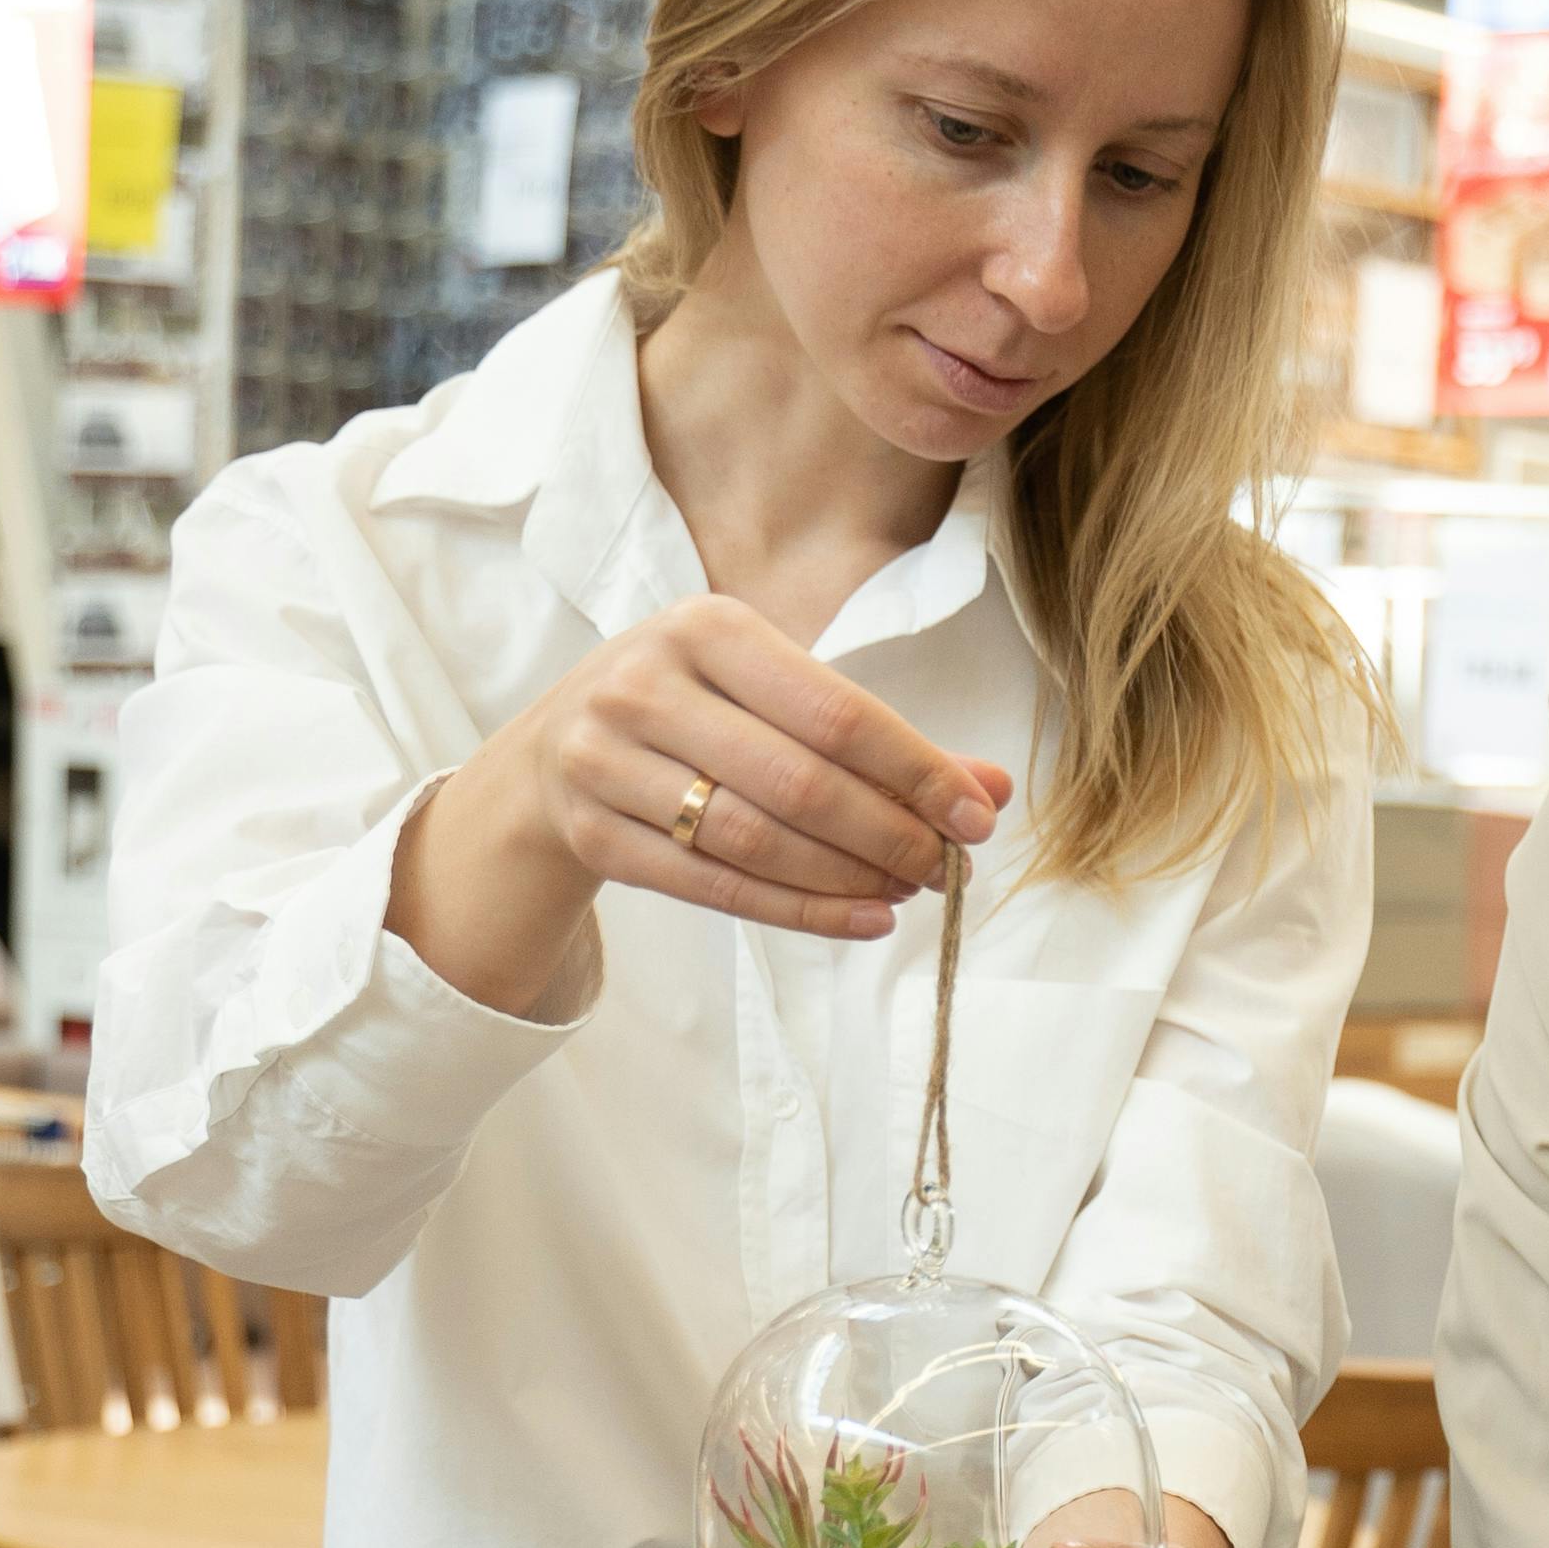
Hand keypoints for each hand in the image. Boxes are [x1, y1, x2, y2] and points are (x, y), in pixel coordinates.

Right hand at [391, 593, 1009, 1016]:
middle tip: (944, 869)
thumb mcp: (775, 694)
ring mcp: (606, 760)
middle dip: (888, 835)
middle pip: (798, 783)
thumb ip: (881, 739)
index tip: (975, 818)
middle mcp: (646, 684)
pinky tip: (862, 920)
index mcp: (705, 627)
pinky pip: (716, 887)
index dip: (916, 773)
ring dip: (847, 879)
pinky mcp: (594, 832)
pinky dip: (801, 912)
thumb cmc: (695, 710)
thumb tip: (992, 790)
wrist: (556, 748)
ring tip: (907, 894)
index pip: (836, 712)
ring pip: (754, 840)